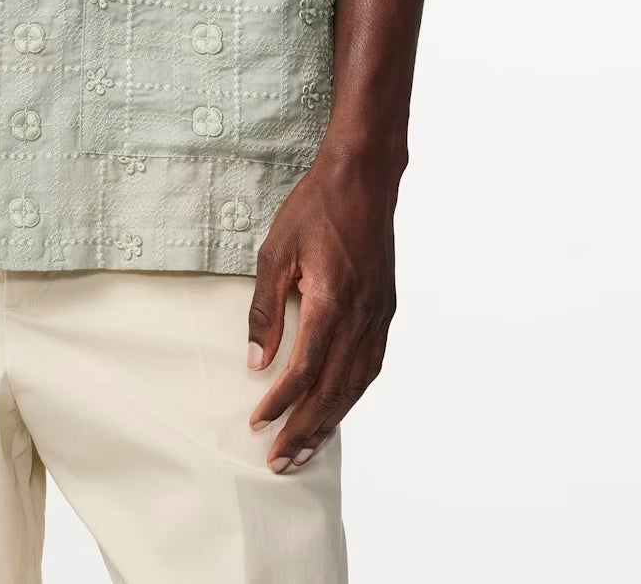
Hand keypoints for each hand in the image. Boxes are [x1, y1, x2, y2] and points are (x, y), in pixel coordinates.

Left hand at [246, 140, 400, 472]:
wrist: (364, 178)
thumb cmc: (315, 208)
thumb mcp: (275, 250)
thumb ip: (265, 310)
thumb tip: (255, 361)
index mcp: (330, 302)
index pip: (303, 371)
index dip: (280, 404)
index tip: (257, 425)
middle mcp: (360, 317)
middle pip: (332, 391)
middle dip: (304, 431)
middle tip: (278, 462)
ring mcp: (377, 317)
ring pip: (354, 386)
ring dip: (329, 423)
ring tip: (304, 451)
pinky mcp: (385, 311)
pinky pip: (370, 368)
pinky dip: (351, 397)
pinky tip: (337, 411)